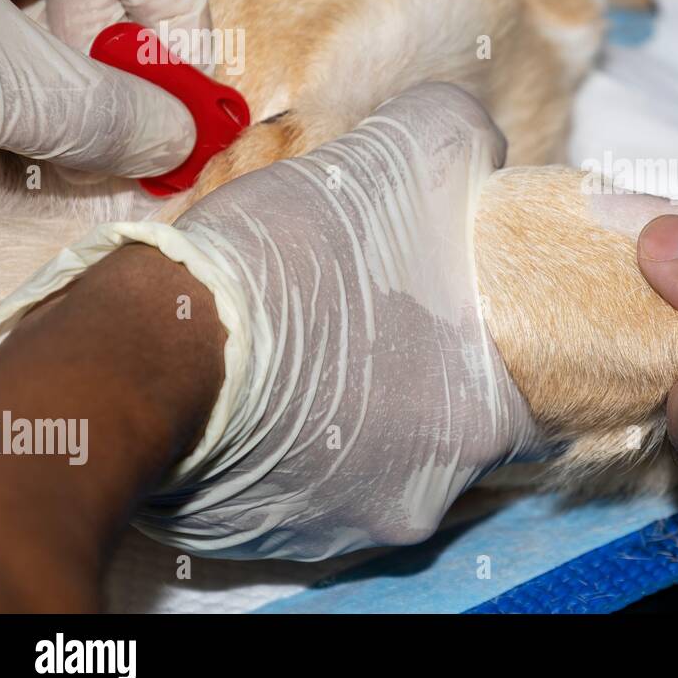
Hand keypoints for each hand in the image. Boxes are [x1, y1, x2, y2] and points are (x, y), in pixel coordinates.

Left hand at [0, 0, 210, 176]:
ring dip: (67, 87)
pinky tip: (11, 135)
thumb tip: (178, 141)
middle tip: (123, 139)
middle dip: (120, 65)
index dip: (182, 14)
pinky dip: (15, 84)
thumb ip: (101, 114)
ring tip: (59, 152)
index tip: (184, 97)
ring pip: (39, 8)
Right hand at [0, 83, 539, 559]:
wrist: (150, 339)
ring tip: (313, 333)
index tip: (459, 291)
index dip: (497, 327)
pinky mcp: (261, 535)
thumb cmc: (298, 256)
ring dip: (351, 400)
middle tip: (377, 302)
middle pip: (444, 419)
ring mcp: (339, 526)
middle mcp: (424, 498)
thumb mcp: (409, 149)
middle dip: (418, 361)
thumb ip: (470, 142)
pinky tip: (268, 377)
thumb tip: (481, 149)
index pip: (527, 384)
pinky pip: (298, 475)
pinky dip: (291, 430)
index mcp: (480, 426)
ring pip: (367, 450)